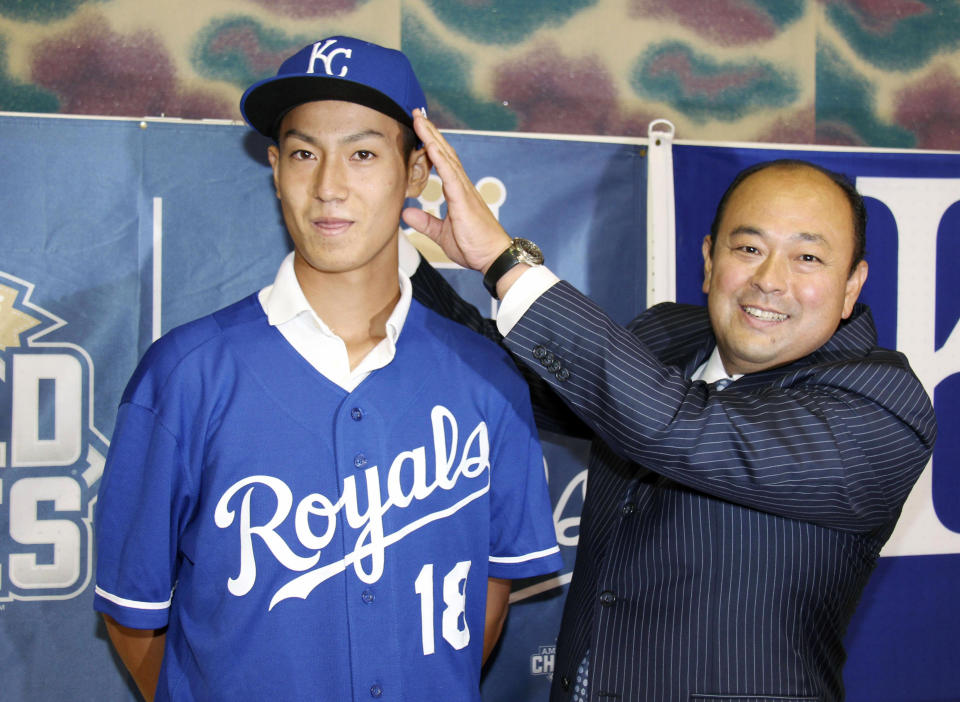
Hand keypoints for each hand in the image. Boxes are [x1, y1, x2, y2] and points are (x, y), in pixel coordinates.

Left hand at [401, 110, 511, 272]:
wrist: (494, 257)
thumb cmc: (474, 246)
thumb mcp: (442, 234)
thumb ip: (425, 222)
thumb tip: (407, 214)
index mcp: (457, 192)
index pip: (442, 162)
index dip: (431, 144)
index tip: (419, 129)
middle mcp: (462, 186)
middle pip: (444, 152)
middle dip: (430, 132)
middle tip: (417, 113)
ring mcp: (464, 191)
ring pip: (447, 157)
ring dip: (433, 137)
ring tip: (420, 120)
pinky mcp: (464, 200)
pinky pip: (450, 175)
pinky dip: (440, 158)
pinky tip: (430, 144)